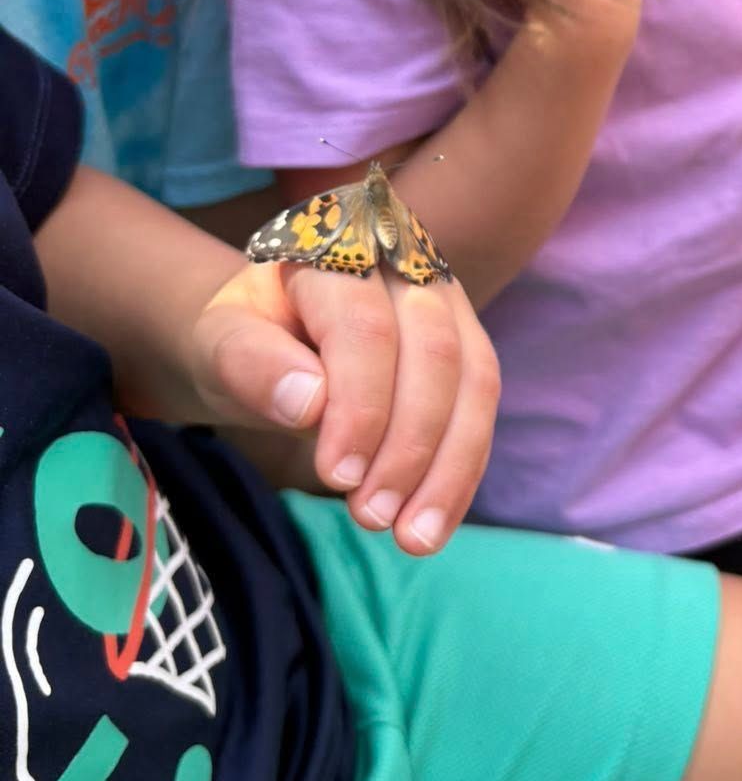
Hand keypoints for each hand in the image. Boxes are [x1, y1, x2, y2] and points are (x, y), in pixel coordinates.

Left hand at [191, 260, 500, 554]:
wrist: (267, 331)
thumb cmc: (242, 335)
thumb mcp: (219, 343)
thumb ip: (249, 363)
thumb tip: (310, 403)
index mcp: (337, 244)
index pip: (364, 327)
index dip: (360, 405)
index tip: (336, 475)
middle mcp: (406, 262)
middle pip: (434, 351)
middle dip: (409, 444)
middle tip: (371, 515)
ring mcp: (446, 301)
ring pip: (475, 380)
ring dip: (448, 466)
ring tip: (411, 536)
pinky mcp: (468, 345)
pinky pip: (483, 408)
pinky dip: (461, 472)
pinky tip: (432, 524)